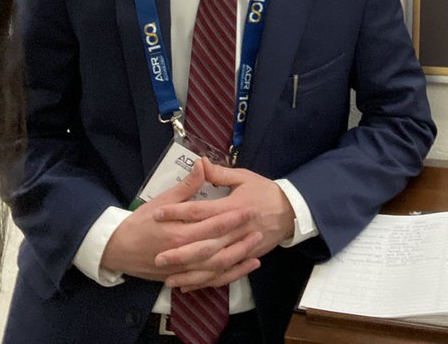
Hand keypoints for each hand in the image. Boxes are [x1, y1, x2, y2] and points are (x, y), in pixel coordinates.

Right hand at [98, 160, 258, 281]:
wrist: (120, 249)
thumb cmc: (141, 222)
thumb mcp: (162, 200)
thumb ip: (186, 186)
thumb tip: (202, 164)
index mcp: (180, 231)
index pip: (212, 224)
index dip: (233, 217)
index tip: (250, 208)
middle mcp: (184, 253)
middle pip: (219, 247)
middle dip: (240, 238)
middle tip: (260, 227)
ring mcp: (185, 268)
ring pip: (217, 267)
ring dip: (238, 257)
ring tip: (257, 247)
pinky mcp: (184, 277)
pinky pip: (211, 280)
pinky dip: (229, 275)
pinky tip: (245, 267)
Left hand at [152, 159, 296, 290]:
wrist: (290, 211)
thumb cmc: (264, 191)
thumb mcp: (243, 177)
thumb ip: (219, 173)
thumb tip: (199, 162)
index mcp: (231, 207)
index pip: (199, 211)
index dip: (177, 212)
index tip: (156, 214)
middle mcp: (234, 230)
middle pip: (204, 244)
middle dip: (180, 252)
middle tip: (157, 256)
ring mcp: (240, 247)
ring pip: (212, 265)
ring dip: (191, 273)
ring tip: (168, 277)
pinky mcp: (245, 258)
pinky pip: (224, 274)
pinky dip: (206, 282)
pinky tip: (189, 286)